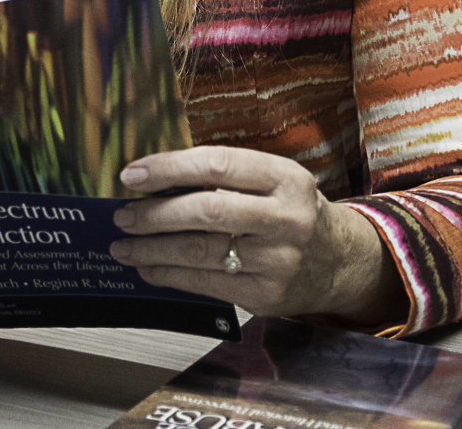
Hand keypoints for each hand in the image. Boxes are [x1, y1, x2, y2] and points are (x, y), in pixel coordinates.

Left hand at [109, 146, 406, 323]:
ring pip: (201, 252)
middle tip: (123, 215)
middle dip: (155, 214)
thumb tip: (152, 180)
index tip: (132, 175)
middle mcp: (285, 218)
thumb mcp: (273, 180)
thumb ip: (225, 176)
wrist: (339, 261)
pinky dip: (169, 275)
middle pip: (206, 211)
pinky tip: (148, 268)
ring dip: (152, 250)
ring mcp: (278, 261)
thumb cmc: (290, 210)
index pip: (218, 165)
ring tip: (124, 245)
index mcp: (285, 178)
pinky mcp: (266, 296)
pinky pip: (206, 284)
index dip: (169, 168)